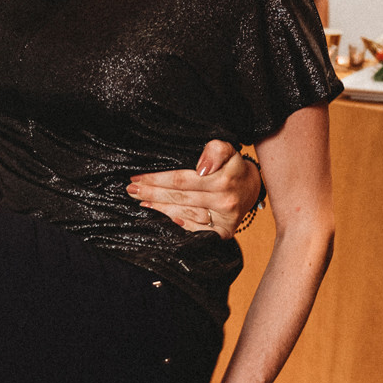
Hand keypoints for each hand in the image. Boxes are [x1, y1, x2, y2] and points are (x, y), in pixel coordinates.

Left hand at [126, 140, 260, 238]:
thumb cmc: (233, 167)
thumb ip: (215, 150)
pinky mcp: (223, 233)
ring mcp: (224, 220)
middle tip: (131, 190)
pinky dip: (178, 223)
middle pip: (180, 197)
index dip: (157, 179)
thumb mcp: (228, 149)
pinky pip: (196, 229)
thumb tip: (201, 167)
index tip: (138, 178)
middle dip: (152, 194)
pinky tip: (163, 217)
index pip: (182, 180)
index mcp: (224, 180)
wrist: (252, 188)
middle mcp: (224, 202)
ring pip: (185, 213)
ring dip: (160, 209)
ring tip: (142, 202)